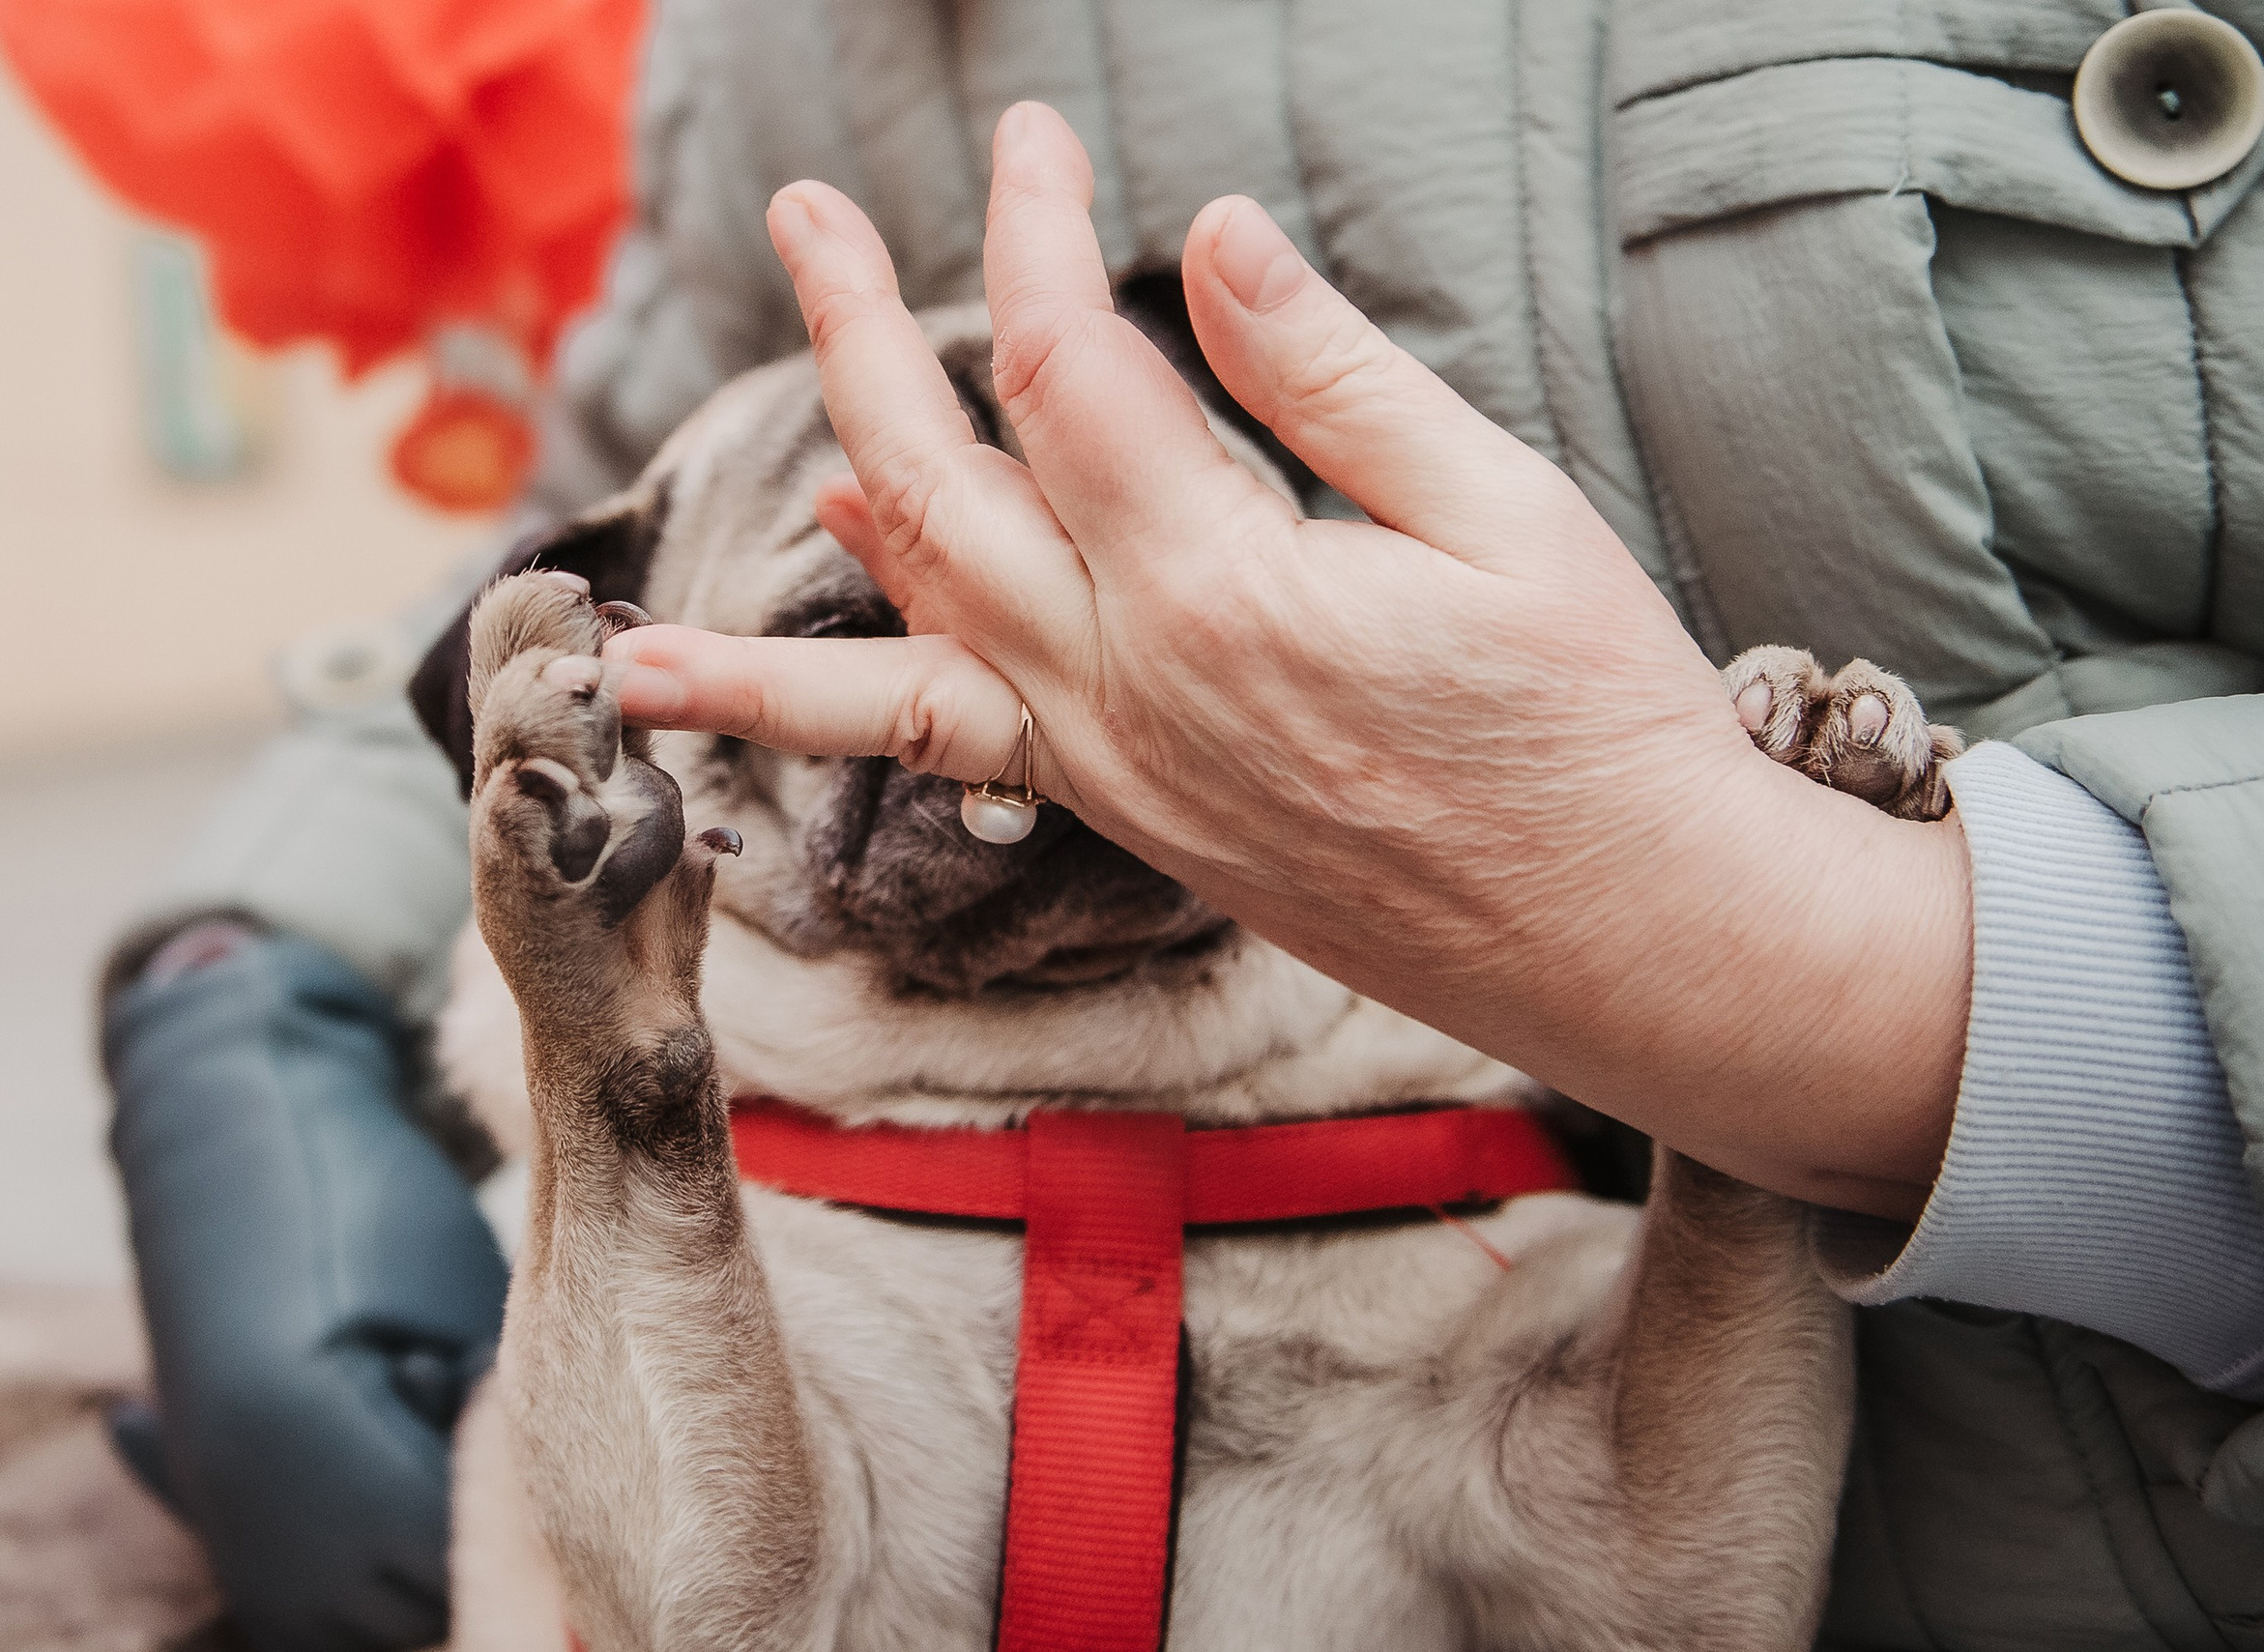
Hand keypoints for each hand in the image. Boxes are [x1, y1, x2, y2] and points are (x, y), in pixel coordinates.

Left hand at [608, 102, 1968, 1215]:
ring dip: (771, 607)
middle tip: (801, 220)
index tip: (1035, 140)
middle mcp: (1131, 697)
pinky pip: (969, 732)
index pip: (1063, 368)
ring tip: (631, 604)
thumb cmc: (1599, 729)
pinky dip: (888, 658)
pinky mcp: (1140, 824)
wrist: (1632, 944)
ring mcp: (1120, 777)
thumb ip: (1331, 380)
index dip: (1030, 231)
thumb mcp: (1503, 516)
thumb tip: (1209, 241)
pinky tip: (858, 573)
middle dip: (852, 339)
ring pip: (906, 653)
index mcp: (1222, 595)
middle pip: (935, 491)